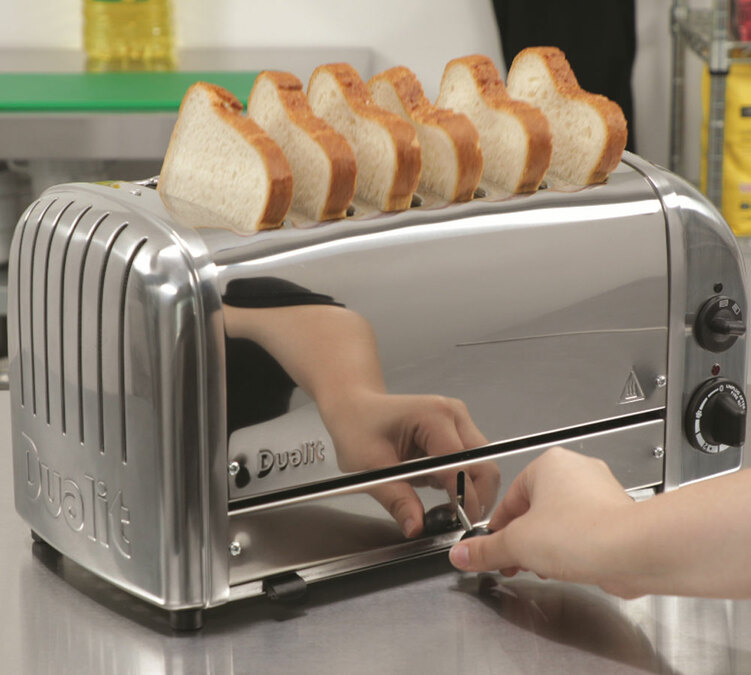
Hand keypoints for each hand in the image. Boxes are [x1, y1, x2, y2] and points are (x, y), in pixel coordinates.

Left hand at [320, 391, 498, 537]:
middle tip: (455, 523)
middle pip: (484, 465)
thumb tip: (416, 527)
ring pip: (484, 467)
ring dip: (471, 492)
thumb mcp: (370, 467)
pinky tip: (441, 494)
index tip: (457, 526)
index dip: (462, 500)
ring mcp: (459, 422)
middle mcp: (453, 415)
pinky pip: (472, 465)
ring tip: (445, 511)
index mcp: (433, 416)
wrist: (354, 408)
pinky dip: (463, 485)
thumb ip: (397, 499)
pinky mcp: (458, 433)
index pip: (460, 466)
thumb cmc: (357, 428)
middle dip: (476, 499)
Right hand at [449, 447, 634, 590]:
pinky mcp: (617, 516)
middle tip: (516, 563)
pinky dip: (573, 549)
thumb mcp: (517, 544)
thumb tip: (462, 554)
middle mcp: (576, 472)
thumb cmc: (583, 533)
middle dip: (524, 541)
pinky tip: (571, 566)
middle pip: (534, 510)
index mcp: (548, 464)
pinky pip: (583, 531)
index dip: (497, 531)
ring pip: (559, 521)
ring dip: (547, 547)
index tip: (492, 551)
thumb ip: (486, 549)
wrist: (634, 551)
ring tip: (546, 567)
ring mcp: (600, 493)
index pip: (509, 500)